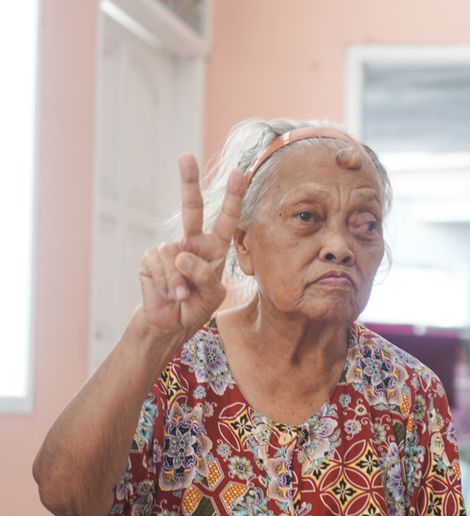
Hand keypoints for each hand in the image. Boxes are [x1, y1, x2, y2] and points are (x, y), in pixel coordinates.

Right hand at [138, 155, 246, 335]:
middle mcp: (192, 242)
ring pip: (175, 256)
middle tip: (185, 157)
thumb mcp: (212, 295)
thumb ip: (204, 276)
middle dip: (188, 182)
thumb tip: (181, 256)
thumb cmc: (196, 306)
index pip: (226, 219)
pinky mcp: (150, 259)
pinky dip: (166, 284)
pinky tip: (169, 294)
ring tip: (182, 296)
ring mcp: (170, 249)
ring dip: (180, 281)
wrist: (170, 323)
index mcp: (215, 248)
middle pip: (191, 208)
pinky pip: (159, 266)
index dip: (233, 197)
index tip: (240, 173)